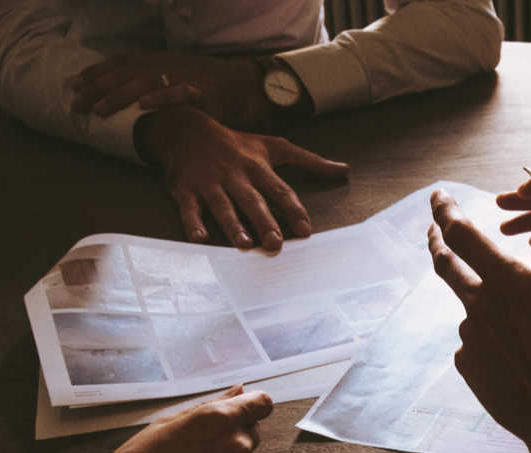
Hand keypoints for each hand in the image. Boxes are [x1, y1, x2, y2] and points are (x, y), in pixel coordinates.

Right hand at [52, 386, 271, 452]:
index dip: (251, 405)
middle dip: (231, 436)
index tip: (241, 411)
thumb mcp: (167, 424)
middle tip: (196, 450)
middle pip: (252, 433)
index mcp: (220, 420)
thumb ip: (210, 406)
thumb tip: (238, 391)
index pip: (261, 403)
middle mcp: (238, 447)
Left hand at [69, 51, 278, 128]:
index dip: (95, 72)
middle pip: (125, 73)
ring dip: (120, 95)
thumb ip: (152, 84)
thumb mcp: (176, 78)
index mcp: (160, 60)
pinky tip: (143, 105)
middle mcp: (169, 64)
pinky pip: (180, 93)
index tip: (72, 85)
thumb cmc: (212, 87)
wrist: (249, 86)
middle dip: (97, 88)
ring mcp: (186, 76)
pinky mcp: (204, 92)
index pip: (120, 63)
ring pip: (146, 81)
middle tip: (75, 104)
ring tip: (100, 110)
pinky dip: (161, 97)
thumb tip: (123, 97)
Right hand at [136, 107, 348, 250]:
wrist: (186, 130)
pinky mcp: (185, 190)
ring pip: (223, 206)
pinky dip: (193, 223)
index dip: (293, 210)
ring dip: (233, 225)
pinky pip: (189, 209)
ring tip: (244, 244)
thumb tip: (345, 169)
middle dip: (264, 221)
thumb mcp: (274, 147)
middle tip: (275, 243)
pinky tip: (200, 238)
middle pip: (252, 201)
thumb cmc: (237, 144)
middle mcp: (235, 176)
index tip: (305, 231)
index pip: (280, 191)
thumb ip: (310, 161)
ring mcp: (209, 184)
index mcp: (258, 167)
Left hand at [427, 189, 530, 452]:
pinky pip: (475, 339)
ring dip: (485, 300)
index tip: (437, 196)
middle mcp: (482, 308)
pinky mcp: (469, 366)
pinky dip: (490, 335)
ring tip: (528, 324)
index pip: (464, 236)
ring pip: (471, 305)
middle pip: (447, 265)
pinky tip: (521, 352)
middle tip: (435, 227)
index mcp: (512, 284)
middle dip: (438, 240)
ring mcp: (471, 339)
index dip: (445, 212)